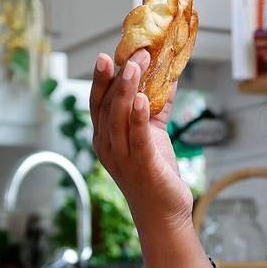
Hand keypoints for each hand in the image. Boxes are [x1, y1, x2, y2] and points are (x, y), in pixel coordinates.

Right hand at [90, 51, 194, 231]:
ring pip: (118, 118)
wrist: (164, 214)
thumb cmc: (156, 173)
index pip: (98, 104)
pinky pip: (137, 138)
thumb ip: (155, 107)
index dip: (100, 79)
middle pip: (107, 106)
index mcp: (106, 139)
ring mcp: (123, 158)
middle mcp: (108, 147)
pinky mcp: (142, 166)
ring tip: (136, 66)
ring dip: (126, 90)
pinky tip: (143, 98)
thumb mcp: (152, 135)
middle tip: (132, 53)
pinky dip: (138, 117)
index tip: (105, 56)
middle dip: (117, 77)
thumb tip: (169, 76)